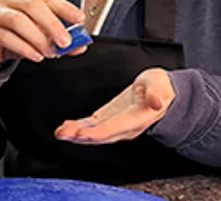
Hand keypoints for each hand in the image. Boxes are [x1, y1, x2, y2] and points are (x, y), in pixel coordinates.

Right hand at [0, 0, 84, 69]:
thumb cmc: (15, 36)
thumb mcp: (39, 36)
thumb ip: (59, 39)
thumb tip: (80, 45)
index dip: (65, 8)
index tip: (79, 19)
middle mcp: (9, 0)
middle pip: (32, 5)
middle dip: (52, 24)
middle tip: (65, 42)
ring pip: (18, 20)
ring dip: (38, 38)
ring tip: (49, 52)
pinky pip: (6, 37)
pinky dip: (24, 48)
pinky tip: (35, 56)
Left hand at [54, 68, 174, 144]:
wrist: (161, 91)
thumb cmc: (160, 87)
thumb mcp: (160, 85)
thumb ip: (157, 93)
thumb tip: (157, 102)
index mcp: (136, 119)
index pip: (114, 128)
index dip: (97, 132)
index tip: (81, 133)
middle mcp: (125, 127)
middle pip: (100, 135)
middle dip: (80, 136)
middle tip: (62, 134)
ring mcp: (116, 125)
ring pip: (94, 133)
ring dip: (75, 134)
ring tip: (60, 132)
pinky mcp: (109, 119)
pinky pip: (92, 127)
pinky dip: (78, 127)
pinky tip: (66, 127)